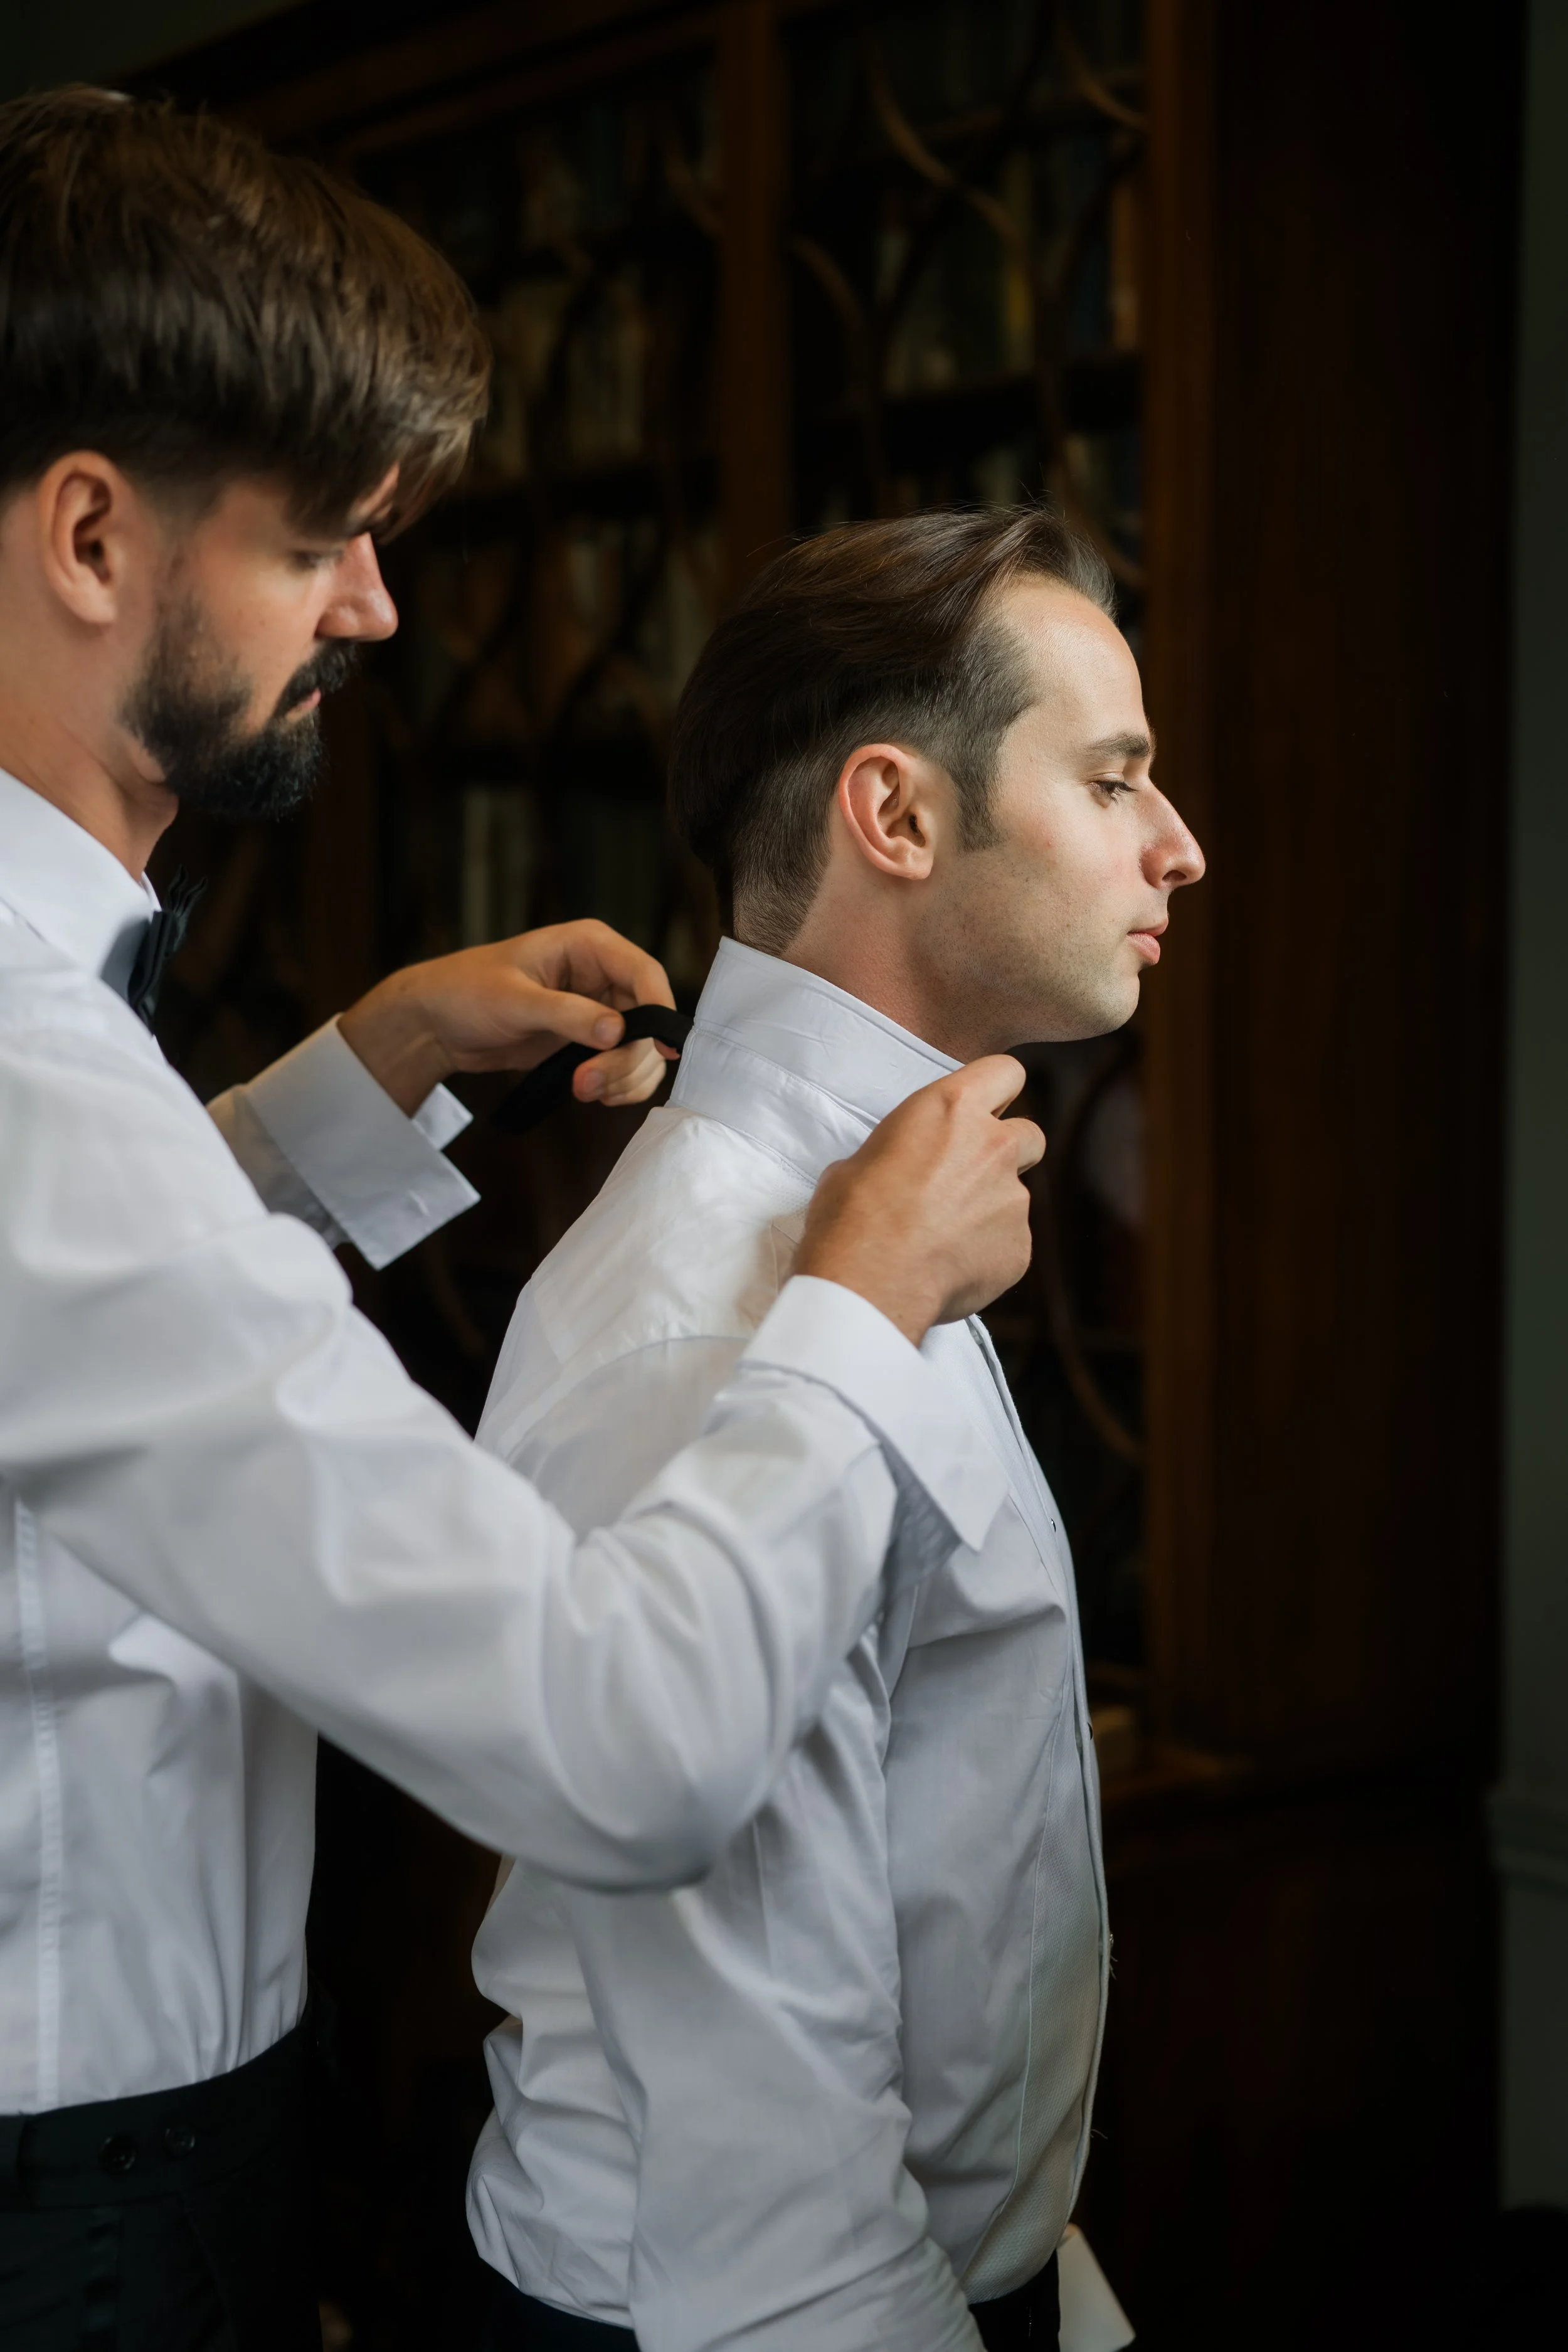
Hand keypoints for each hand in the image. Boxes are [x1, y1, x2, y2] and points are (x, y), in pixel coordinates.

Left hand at [337, 921, 677, 1115]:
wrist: (437, 1023)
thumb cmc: (466, 991)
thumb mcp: (513, 1001)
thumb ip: (566, 1015)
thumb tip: (616, 1032)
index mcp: (589, 946)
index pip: (644, 973)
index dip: (660, 1010)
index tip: (662, 1048)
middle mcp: (602, 975)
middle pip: (648, 1019)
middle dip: (627, 1058)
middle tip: (590, 1084)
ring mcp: (599, 1010)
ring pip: (641, 1048)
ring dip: (623, 1077)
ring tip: (583, 1093)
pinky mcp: (589, 1041)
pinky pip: (624, 1066)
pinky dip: (619, 1086)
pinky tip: (596, 1095)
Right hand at [795, 1057, 1043, 1345]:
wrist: (867, 1283)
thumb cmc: (851, 1217)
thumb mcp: (860, 1161)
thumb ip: (903, 1152)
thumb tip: (902, 1170)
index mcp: (952, 1108)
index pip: (1006, 1072)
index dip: (998, 1089)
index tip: (984, 1108)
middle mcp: (994, 1145)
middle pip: (1030, 1134)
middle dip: (1007, 1152)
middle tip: (967, 1177)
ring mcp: (1014, 1199)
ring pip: (1017, 1195)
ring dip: (991, 1208)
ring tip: (945, 1235)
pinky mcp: (1019, 1248)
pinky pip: (1011, 1242)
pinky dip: (988, 1252)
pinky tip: (950, 1265)